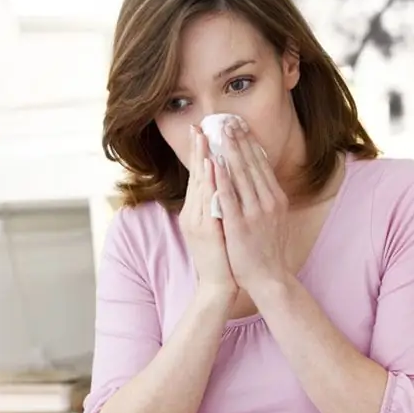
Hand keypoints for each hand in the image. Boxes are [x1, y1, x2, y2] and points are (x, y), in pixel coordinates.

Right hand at [179, 125, 236, 299]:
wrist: (218, 286)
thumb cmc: (221, 258)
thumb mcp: (215, 229)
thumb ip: (215, 209)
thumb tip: (221, 189)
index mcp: (194, 213)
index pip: (198, 178)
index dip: (199, 155)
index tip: (200, 132)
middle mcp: (193, 215)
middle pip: (196, 177)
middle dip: (198, 151)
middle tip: (199, 126)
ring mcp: (198, 222)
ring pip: (201, 185)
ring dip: (203, 160)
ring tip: (204, 138)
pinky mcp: (206, 231)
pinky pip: (209, 202)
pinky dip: (211, 183)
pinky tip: (213, 167)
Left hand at [213, 118, 291, 294]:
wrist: (270, 278)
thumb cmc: (268, 250)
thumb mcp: (274, 219)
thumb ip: (267, 198)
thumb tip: (260, 178)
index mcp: (275, 199)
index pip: (261, 165)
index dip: (250, 143)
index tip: (240, 126)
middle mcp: (267, 202)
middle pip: (251, 164)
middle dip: (239, 141)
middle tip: (228, 121)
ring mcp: (254, 213)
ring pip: (241, 176)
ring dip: (229, 152)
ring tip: (220, 133)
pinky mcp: (240, 225)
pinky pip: (229, 198)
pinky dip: (222, 179)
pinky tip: (214, 164)